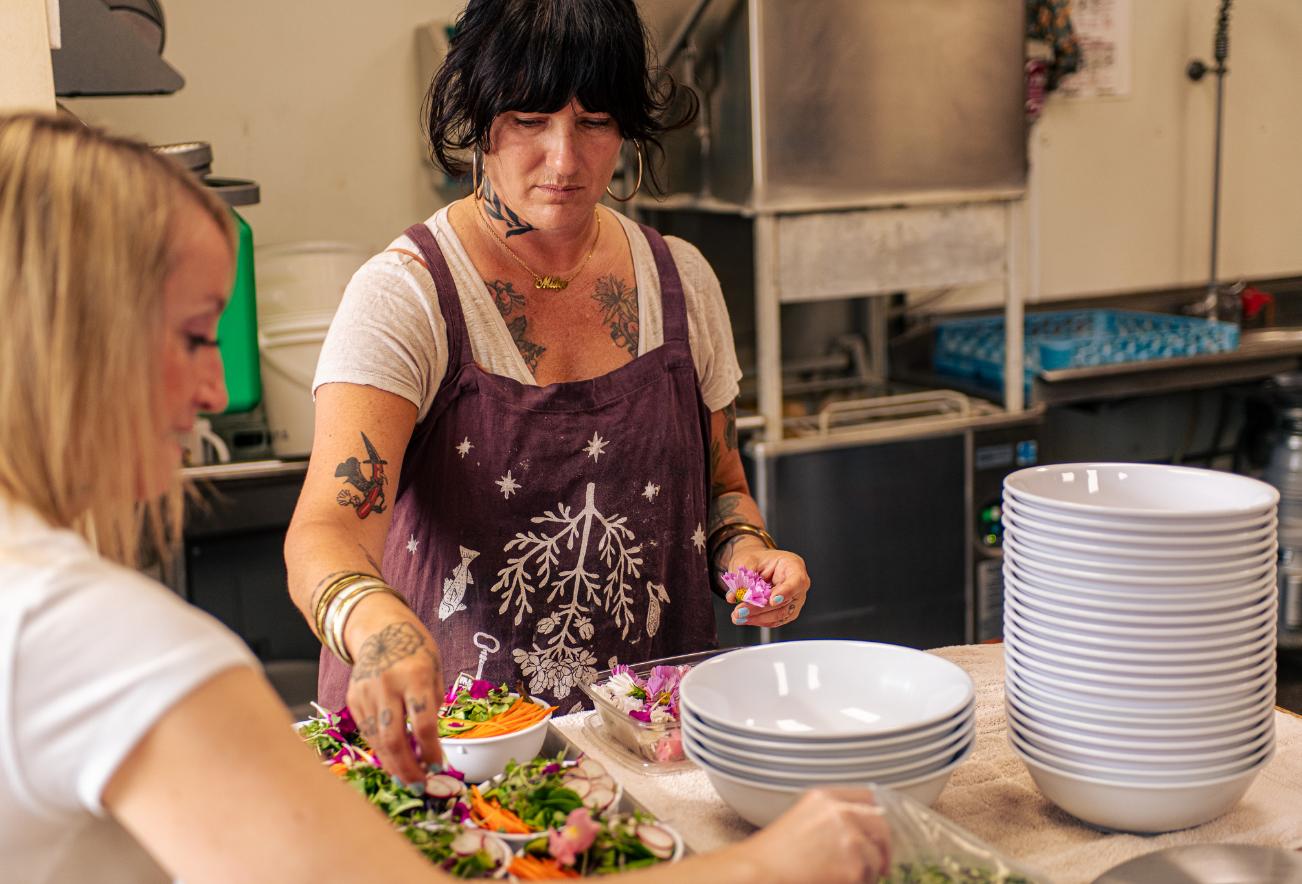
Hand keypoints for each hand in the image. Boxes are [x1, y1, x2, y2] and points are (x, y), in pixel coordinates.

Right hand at [344, 595, 444, 788]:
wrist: (378, 627)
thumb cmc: (415, 648)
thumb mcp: (435, 668)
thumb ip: (434, 701)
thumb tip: (432, 741)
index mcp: (416, 676)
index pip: (423, 723)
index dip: (432, 751)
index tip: (439, 767)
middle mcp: (388, 686)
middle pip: (394, 739)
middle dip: (408, 768)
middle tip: (420, 786)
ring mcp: (366, 693)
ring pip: (377, 741)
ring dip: (393, 765)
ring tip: (408, 779)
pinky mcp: (353, 700)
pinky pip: (367, 732)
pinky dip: (380, 749)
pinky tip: (393, 760)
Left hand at [726, 540, 809, 628]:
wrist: (755, 566)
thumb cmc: (756, 560)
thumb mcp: (748, 560)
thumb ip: (744, 576)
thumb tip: (737, 595)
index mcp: (793, 566)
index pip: (797, 581)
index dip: (785, 592)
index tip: (772, 601)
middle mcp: (797, 586)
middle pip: (785, 602)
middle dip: (760, 609)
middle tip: (740, 610)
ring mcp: (793, 601)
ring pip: (779, 615)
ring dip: (757, 618)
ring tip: (738, 616)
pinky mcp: (785, 613)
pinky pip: (773, 621)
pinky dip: (757, 620)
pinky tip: (744, 618)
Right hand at [744, 788, 890, 882]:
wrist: (758, 874)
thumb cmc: (772, 856)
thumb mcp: (801, 820)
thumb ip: (830, 818)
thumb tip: (861, 832)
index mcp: (825, 797)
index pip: (868, 797)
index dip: (878, 815)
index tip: (879, 831)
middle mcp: (841, 812)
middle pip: (881, 825)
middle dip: (884, 846)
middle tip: (881, 864)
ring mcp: (850, 839)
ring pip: (877, 856)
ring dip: (869, 870)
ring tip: (844, 878)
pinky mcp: (854, 866)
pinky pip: (870, 878)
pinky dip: (860, 883)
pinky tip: (837, 883)